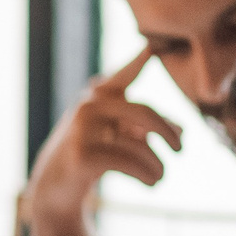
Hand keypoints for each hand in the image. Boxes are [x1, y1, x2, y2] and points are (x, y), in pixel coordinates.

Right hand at [27, 46, 183, 225]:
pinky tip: (151, 183)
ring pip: (138, 145)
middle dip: (167, 132)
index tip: (153, 48)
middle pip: (143, 113)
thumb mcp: (114, 137)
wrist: (53, 187)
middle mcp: (88, 107)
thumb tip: (182, 131)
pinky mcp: (82, 155)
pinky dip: (146, 175)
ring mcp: (82, 130)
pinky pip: (128, 163)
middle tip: (180, 149)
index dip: (137, 62)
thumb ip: (144, 128)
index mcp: (97, 98)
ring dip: (157, 164)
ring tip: (160, 177)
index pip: (122, 77)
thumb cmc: (89, 157)